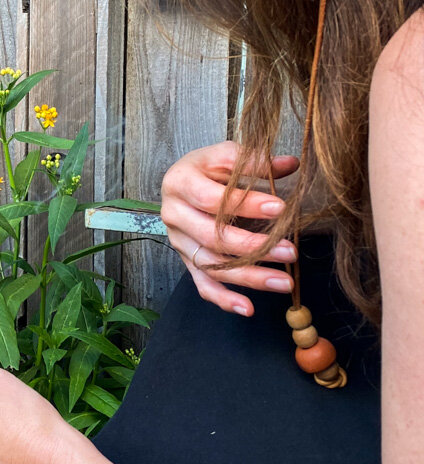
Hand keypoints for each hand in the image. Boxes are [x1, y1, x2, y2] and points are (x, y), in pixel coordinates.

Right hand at [160, 140, 298, 315]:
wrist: (184, 181)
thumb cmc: (208, 168)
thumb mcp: (226, 156)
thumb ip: (254, 161)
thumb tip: (289, 164)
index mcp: (179, 182)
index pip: (213, 199)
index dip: (246, 205)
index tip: (280, 208)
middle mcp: (173, 214)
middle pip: (213, 238)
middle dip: (254, 247)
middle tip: (290, 251)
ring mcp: (179, 242)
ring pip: (213, 266)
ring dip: (250, 277)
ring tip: (285, 282)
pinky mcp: (187, 261)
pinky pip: (203, 285)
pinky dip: (224, 299)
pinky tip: (248, 308)